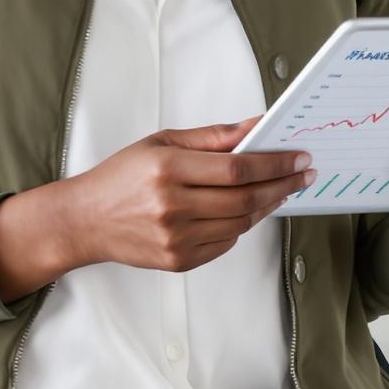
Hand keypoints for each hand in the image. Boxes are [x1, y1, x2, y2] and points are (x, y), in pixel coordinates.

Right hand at [42, 114, 315, 276]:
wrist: (85, 220)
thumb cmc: (121, 177)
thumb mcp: (162, 143)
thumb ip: (212, 137)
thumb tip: (254, 127)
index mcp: (167, 168)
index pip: (236, 167)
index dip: (274, 163)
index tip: (298, 157)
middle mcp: (171, 205)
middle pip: (244, 198)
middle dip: (281, 185)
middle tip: (302, 174)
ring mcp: (176, 238)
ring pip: (240, 223)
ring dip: (267, 206)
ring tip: (279, 190)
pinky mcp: (178, 261)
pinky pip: (225, 243)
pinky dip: (242, 226)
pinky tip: (247, 210)